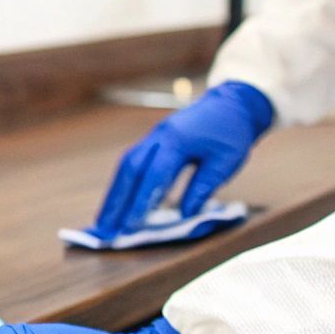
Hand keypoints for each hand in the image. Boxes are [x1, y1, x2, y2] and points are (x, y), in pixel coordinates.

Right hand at [93, 80, 274, 235]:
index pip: (155, 175)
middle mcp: (159, 136)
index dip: (141, 202)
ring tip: (103, 221)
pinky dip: (122, 184)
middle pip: (130, 168)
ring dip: (113, 194)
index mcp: (178, 140)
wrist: (232, 104)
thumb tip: (184, 215)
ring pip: (126, 164)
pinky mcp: (153, 140)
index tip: (129, 226)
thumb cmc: (232, 134)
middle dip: (115, 201)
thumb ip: (202, 187)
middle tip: (104, 229)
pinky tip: (117, 202)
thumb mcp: (226, 162)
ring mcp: (153, 136)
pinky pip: (132, 161)